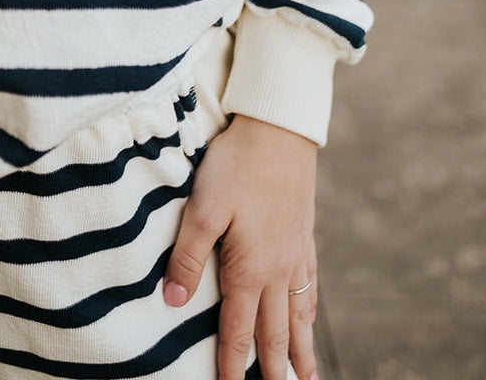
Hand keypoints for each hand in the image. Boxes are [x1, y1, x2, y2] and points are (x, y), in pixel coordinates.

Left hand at [162, 113, 318, 379]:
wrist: (280, 130)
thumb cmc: (237, 165)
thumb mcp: (202, 208)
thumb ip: (188, 257)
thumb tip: (174, 302)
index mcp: (250, 269)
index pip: (238, 331)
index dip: (231, 365)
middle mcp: (277, 271)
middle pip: (276, 334)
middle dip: (275, 371)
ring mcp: (295, 254)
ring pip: (299, 316)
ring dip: (302, 351)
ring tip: (308, 379)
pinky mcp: (304, 235)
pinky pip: (310, 287)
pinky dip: (310, 312)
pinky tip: (310, 319)